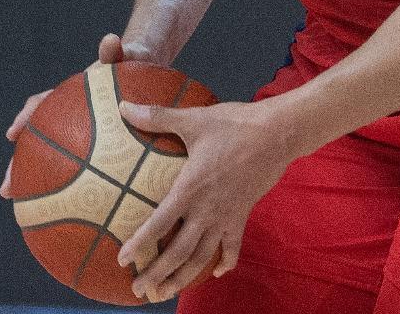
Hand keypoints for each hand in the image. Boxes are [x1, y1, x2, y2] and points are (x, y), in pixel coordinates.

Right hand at [0, 33, 130, 198]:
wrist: (141, 70)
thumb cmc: (129, 64)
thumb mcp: (123, 56)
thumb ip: (115, 51)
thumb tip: (111, 40)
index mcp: (67, 96)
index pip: (40, 105)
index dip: (25, 119)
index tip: (12, 135)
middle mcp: (66, 116)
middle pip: (36, 140)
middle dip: (19, 163)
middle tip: (7, 188)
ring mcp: (77, 133)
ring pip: (51, 160)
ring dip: (37, 182)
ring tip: (26, 208)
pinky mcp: (93, 148)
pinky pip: (80, 171)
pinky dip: (74, 191)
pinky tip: (78, 216)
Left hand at [115, 98, 299, 302]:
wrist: (277, 134)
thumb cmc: (233, 125)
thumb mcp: (193, 119)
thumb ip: (157, 117)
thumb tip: (124, 107)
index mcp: (190, 189)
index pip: (160, 224)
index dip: (140, 243)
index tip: (122, 260)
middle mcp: (206, 210)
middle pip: (179, 252)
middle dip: (157, 274)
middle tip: (139, 290)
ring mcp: (226, 216)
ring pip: (202, 257)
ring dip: (183, 278)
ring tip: (165, 293)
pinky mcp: (242, 215)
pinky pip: (233, 246)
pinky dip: (225, 262)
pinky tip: (217, 273)